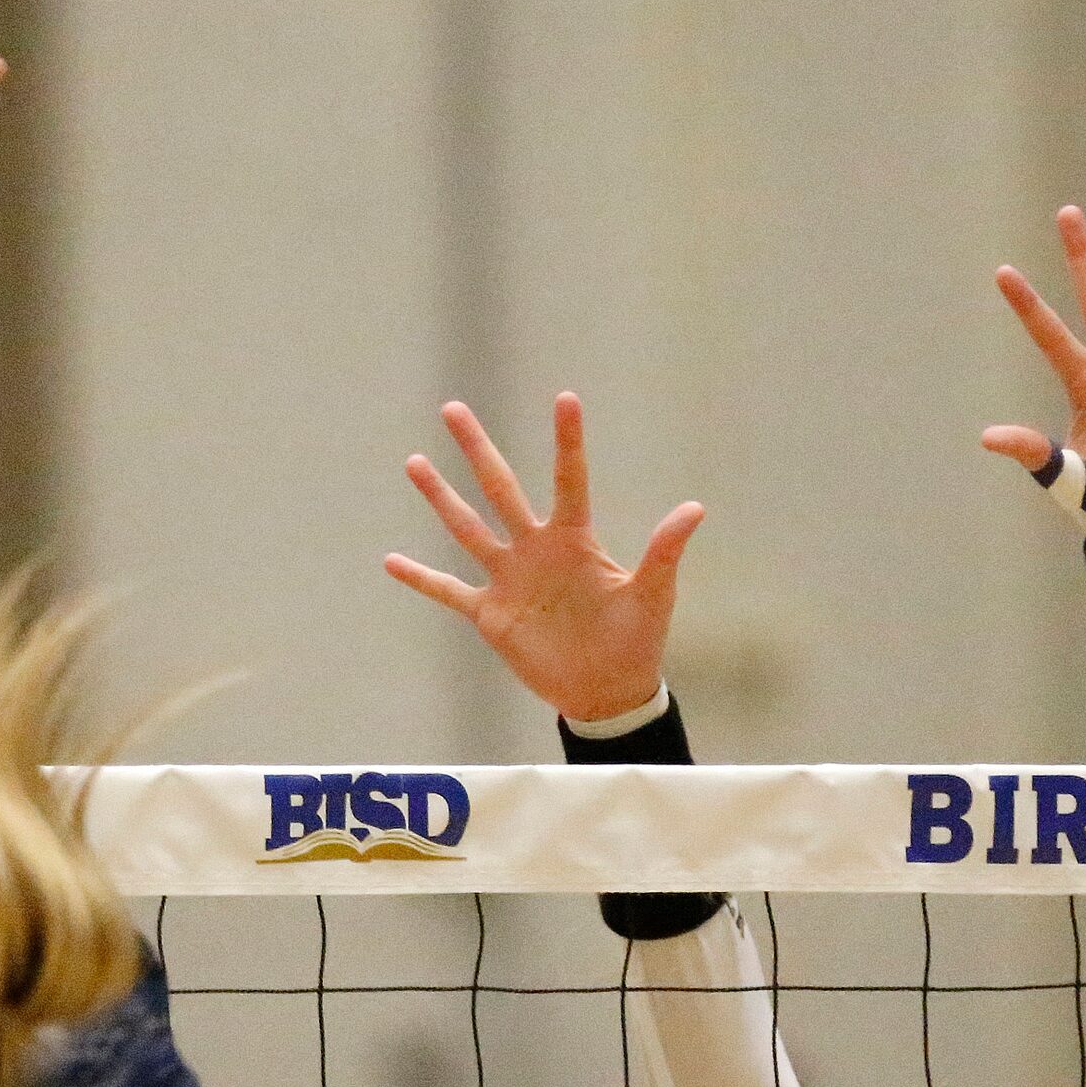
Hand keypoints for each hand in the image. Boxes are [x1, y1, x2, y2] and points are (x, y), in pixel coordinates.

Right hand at [385, 395, 703, 724]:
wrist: (606, 690)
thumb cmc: (636, 639)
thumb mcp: (652, 594)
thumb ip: (664, 551)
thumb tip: (694, 508)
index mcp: (574, 540)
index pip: (568, 479)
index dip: (567, 440)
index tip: (565, 397)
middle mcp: (535, 549)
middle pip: (499, 487)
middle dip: (476, 448)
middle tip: (453, 408)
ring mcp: (509, 579)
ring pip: (467, 528)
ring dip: (441, 497)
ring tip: (416, 462)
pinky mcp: (490, 614)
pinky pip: (448, 591)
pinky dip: (421, 577)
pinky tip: (391, 560)